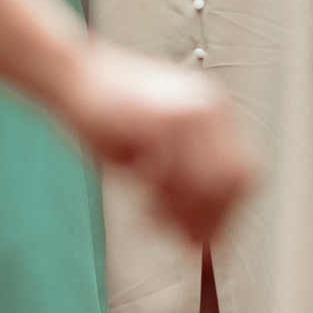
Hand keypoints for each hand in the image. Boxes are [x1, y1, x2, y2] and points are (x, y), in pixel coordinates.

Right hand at [65, 41, 253, 246]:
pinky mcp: (158, 119)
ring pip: (203, 182)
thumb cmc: (106, 110)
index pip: (241, 172)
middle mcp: (208, 106)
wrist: (71, 73)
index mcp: (212, 109)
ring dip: (179, 210)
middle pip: (229, 181)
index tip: (210, 235)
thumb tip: (199, 226)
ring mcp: (186, 111)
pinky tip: (141, 198)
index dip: (228, 211)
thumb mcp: (154, 142)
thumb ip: (180, 177)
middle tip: (185, 239)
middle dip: (208, 218)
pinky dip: (155, 196)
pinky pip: (167, 174)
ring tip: (153, 216)